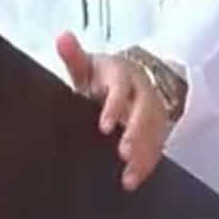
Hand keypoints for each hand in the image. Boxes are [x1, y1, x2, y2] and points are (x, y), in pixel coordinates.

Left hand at [56, 31, 172, 190]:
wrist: (132, 78)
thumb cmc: (102, 77)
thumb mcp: (88, 66)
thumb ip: (74, 55)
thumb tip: (61, 37)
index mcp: (122, 75)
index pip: (121, 89)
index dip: (115, 106)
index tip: (105, 126)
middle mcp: (142, 93)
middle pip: (144, 112)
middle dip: (136, 133)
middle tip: (124, 153)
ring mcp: (152, 112)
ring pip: (154, 133)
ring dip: (144, 155)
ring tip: (128, 178)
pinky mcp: (157, 130)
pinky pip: (156, 147)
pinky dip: (147, 165)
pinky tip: (133, 182)